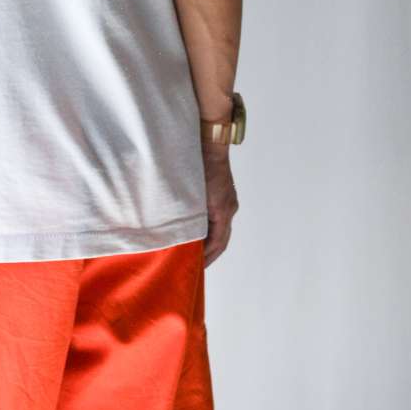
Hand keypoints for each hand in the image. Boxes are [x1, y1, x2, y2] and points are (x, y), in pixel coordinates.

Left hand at [202, 143, 238, 265]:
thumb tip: (181, 234)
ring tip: (193, 250)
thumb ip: (190, 215)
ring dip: (208, 240)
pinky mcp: (222, 194)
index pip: (218, 243)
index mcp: (223, 211)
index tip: (196, 267)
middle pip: (221, 238)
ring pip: (219, 228)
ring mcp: (227, 200)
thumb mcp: (192, 194)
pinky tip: (196, 229)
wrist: (209, 142)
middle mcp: (228, 208)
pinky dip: (208, 227)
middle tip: (194, 264)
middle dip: (208, 253)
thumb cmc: (199, 165)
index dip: (207, 257)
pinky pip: (217, 217)